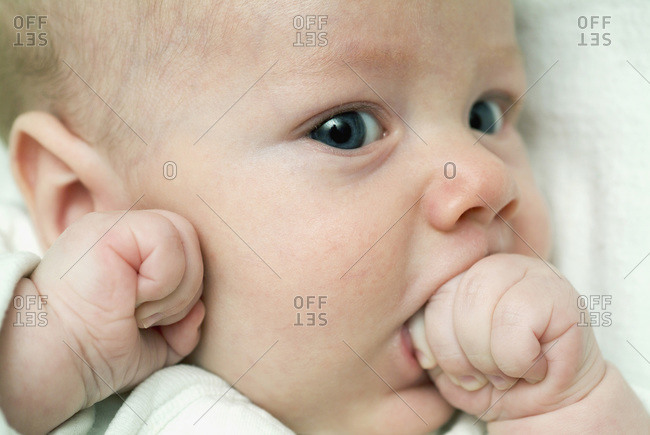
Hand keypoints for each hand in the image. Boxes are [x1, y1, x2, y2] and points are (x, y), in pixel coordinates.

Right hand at [0, 210, 204, 433]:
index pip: (187, 247)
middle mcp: (123, 232)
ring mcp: (114, 226)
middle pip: (192, 238)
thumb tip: (201, 310)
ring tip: (137, 311)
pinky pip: (165, 240)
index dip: (187, 287)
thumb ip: (182, 326)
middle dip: (187, 288)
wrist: (55, 364)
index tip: (156, 320)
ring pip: (183, 235)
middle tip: (148, 317)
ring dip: (173, 289)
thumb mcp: (153, 343)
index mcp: (131, 252)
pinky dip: (161, 280)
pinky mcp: (108, 228)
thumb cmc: (94, 354)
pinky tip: (129, 299)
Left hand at [413, 254, 604, 420]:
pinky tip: (534, 368)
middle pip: (448, 295)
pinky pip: (515, 324)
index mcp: (462, 273)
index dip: (429, 337)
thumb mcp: (446, 363)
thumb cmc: (495, 383)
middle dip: (456, 352)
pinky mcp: (560, 294)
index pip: (426, 291)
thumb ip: (425, 339)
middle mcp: (494, 264)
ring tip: (506, 373)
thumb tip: (410, 337)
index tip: (444, 367)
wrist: (550, 410)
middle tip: (478, 377)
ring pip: (479, 303)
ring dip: (487, 358)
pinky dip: (517, 361)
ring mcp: (531, 272)